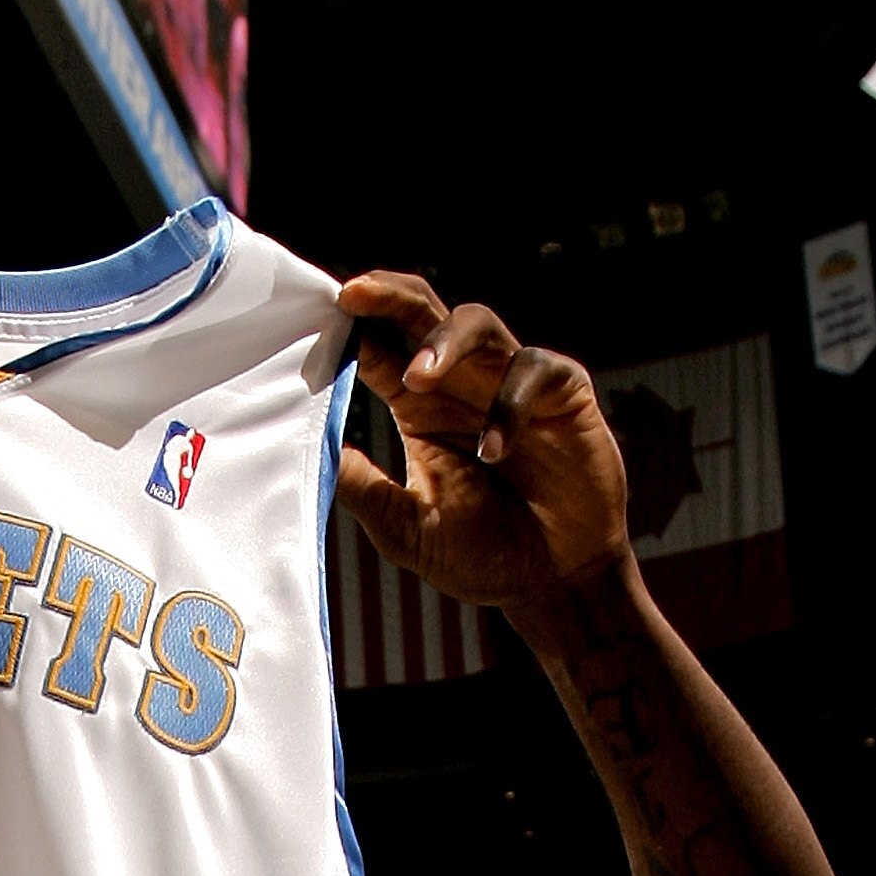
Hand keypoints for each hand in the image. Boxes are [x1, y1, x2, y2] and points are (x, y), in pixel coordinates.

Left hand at [336, 272, 630, 627]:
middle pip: (423, 311)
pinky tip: (492, 451)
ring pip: (477, 324)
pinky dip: (509, 405)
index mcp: (419, 408)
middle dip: (389, 295)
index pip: (380, 348)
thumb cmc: (480, 555)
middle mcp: (462, 384)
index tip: (320, 315)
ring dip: (443, 343)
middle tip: (354, 294)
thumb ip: (365, 490)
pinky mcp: (562, 394)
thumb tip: (313, 452)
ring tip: (415, 379)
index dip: (353, 328)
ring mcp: (511, 383)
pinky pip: (533, 372)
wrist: (553, 582)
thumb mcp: (407, 530)